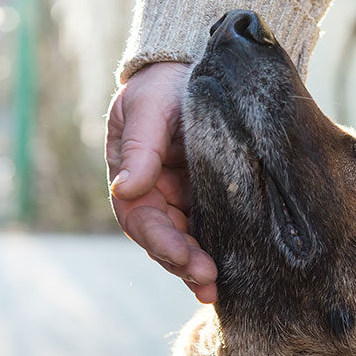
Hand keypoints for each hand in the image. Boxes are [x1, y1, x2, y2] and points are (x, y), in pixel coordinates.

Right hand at [106, 62, 217, 302]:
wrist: (194, 67)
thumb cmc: (162, 84)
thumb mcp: (149, 108)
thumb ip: (140, 147)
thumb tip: (124, 189)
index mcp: (133, 178)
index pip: (142, 220)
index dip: (161, 242)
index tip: (182, 257)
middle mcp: (155, 196)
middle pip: (164, 240)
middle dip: (183, 264)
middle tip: (207, 281)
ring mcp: (182, 200)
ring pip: (187, 242)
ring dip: (197, 267)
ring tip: (216, 288)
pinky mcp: (209, 198)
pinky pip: (212, 230)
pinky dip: (218, 251)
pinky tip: (231, 273)